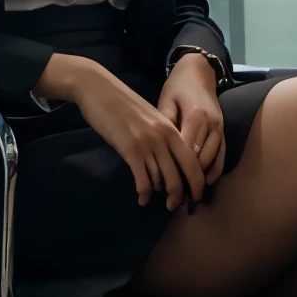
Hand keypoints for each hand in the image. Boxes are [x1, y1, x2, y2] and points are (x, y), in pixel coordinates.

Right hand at [34, 53, 205, 210]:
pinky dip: (144, 194)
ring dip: (161, 195)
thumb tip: (169, 162)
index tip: (194, 197)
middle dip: (181, 196)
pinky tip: (141, 198)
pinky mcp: (130, 150)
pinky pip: (143, 181)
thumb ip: (161, 136)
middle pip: (180, 176)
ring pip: (162, 180)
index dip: (197, 183)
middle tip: (176, 206)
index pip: (193, 161)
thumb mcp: (149, 118)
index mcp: (170, 128)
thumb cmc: (122, 103)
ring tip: (157, 200)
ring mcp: (147, 144)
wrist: (99, 89)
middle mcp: (163, 137)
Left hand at [157, 52, 225, 185]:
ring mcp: (220, 128)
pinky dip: (215, 170)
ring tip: (188, 196)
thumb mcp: (166, 100)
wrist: (200, 71)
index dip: (177, 170)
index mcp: (195, 116)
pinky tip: (206, 182)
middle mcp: (211, 125)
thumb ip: (165, 123)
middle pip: (200, 159)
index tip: (165, 187)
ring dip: (201, 178)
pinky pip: (222, 155)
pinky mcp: (223, 130)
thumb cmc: (178, 85)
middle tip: (176, 199)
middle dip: (189, 179)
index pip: (186, 150)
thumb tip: (159, 148)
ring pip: (212, 160)